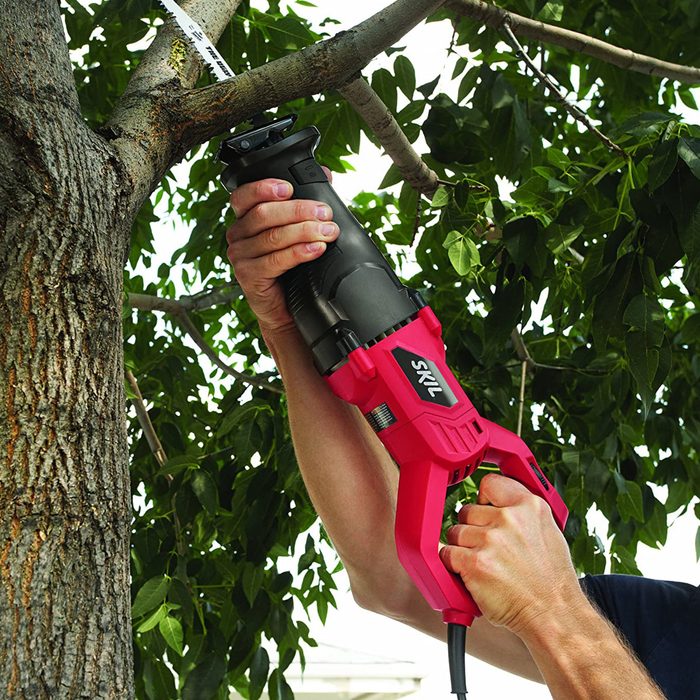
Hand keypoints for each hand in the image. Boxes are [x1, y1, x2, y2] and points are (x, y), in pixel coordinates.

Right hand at [226, 177, 338, 334]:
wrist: (286, 308)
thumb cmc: (291, 269)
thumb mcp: (296, 232)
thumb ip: (305, 203)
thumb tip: (325, 174)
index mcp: (244, 220)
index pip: (243, 196)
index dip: (263, 188)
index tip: (289, 187)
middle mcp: (237, 236)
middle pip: (263, 215)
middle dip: (299, 210)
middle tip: (325, 213)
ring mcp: (239, 257)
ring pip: (273, 237)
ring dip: (305, 231)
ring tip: (328, 231)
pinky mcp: (248, 277)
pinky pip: (275, 260)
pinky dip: (299, 252)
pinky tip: (317, 249)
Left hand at [440, 474, 582, 636]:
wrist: (554, 615)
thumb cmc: (550, 580)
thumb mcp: (548, 532)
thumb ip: (522, 514)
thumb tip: (494, 504)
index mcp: (529, 506)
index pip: (490, 483)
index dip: (483, 499)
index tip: (484, 509)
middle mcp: (510, 519)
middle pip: (467, 510)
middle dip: (472, 529)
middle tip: (489, 550)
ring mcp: (491, 540)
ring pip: (455, 533)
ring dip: (462, 548)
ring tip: (484, 564)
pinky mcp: (474, 563)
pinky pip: (446, 554)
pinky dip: (454, 566)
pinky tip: (472, 574)